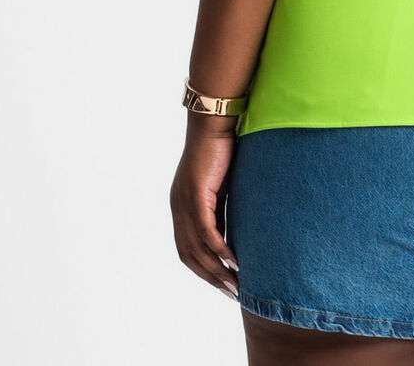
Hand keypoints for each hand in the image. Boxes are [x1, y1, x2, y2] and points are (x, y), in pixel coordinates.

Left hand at [170, 117, 240, 299]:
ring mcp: (184, 203)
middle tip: (231, 293)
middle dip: (210, 278)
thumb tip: (235, 228)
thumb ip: (222, 206)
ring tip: (235, 284)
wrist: (214, 122)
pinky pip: (206, 230)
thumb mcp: (221, 185)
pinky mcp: (196, 195)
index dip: (204, 270)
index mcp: (181, 207)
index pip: (187, 250)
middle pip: (189, 256)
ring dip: (216, 270)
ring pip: (197, 248)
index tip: (223, 283)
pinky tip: (233, 260)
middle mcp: (178, 209)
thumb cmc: (220, 148)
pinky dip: (219, 248)